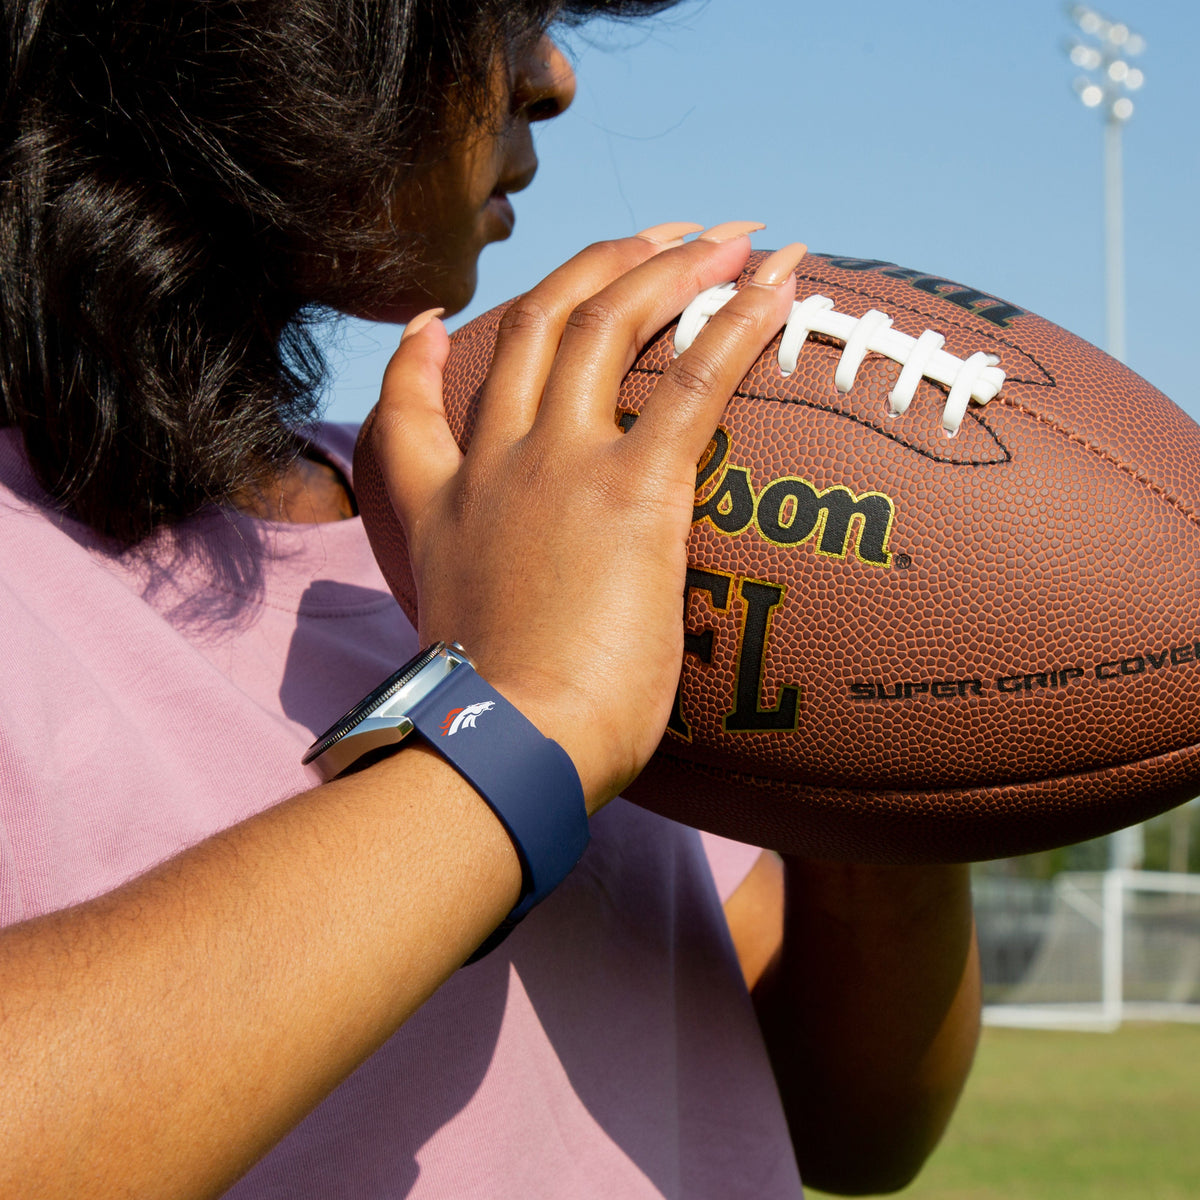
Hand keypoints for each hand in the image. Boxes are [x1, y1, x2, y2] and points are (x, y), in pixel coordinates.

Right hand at [359, 225, 806, 807]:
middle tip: (654, 237)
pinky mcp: (631, 487)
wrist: (508, 742)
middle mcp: (495, 464)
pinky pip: (692, 380)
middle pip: (535, 325)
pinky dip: (738, 320)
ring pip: (604, 323)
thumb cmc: (496, 726)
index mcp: (444, 509)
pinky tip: (778, 278)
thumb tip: (510, 647)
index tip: (430, 320)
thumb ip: (479, 613)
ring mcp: (559, 465)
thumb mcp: (461, 647)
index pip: (408, 412)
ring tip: (723, 234)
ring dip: (666, 264)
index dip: (414, 356)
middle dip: (595, 265)